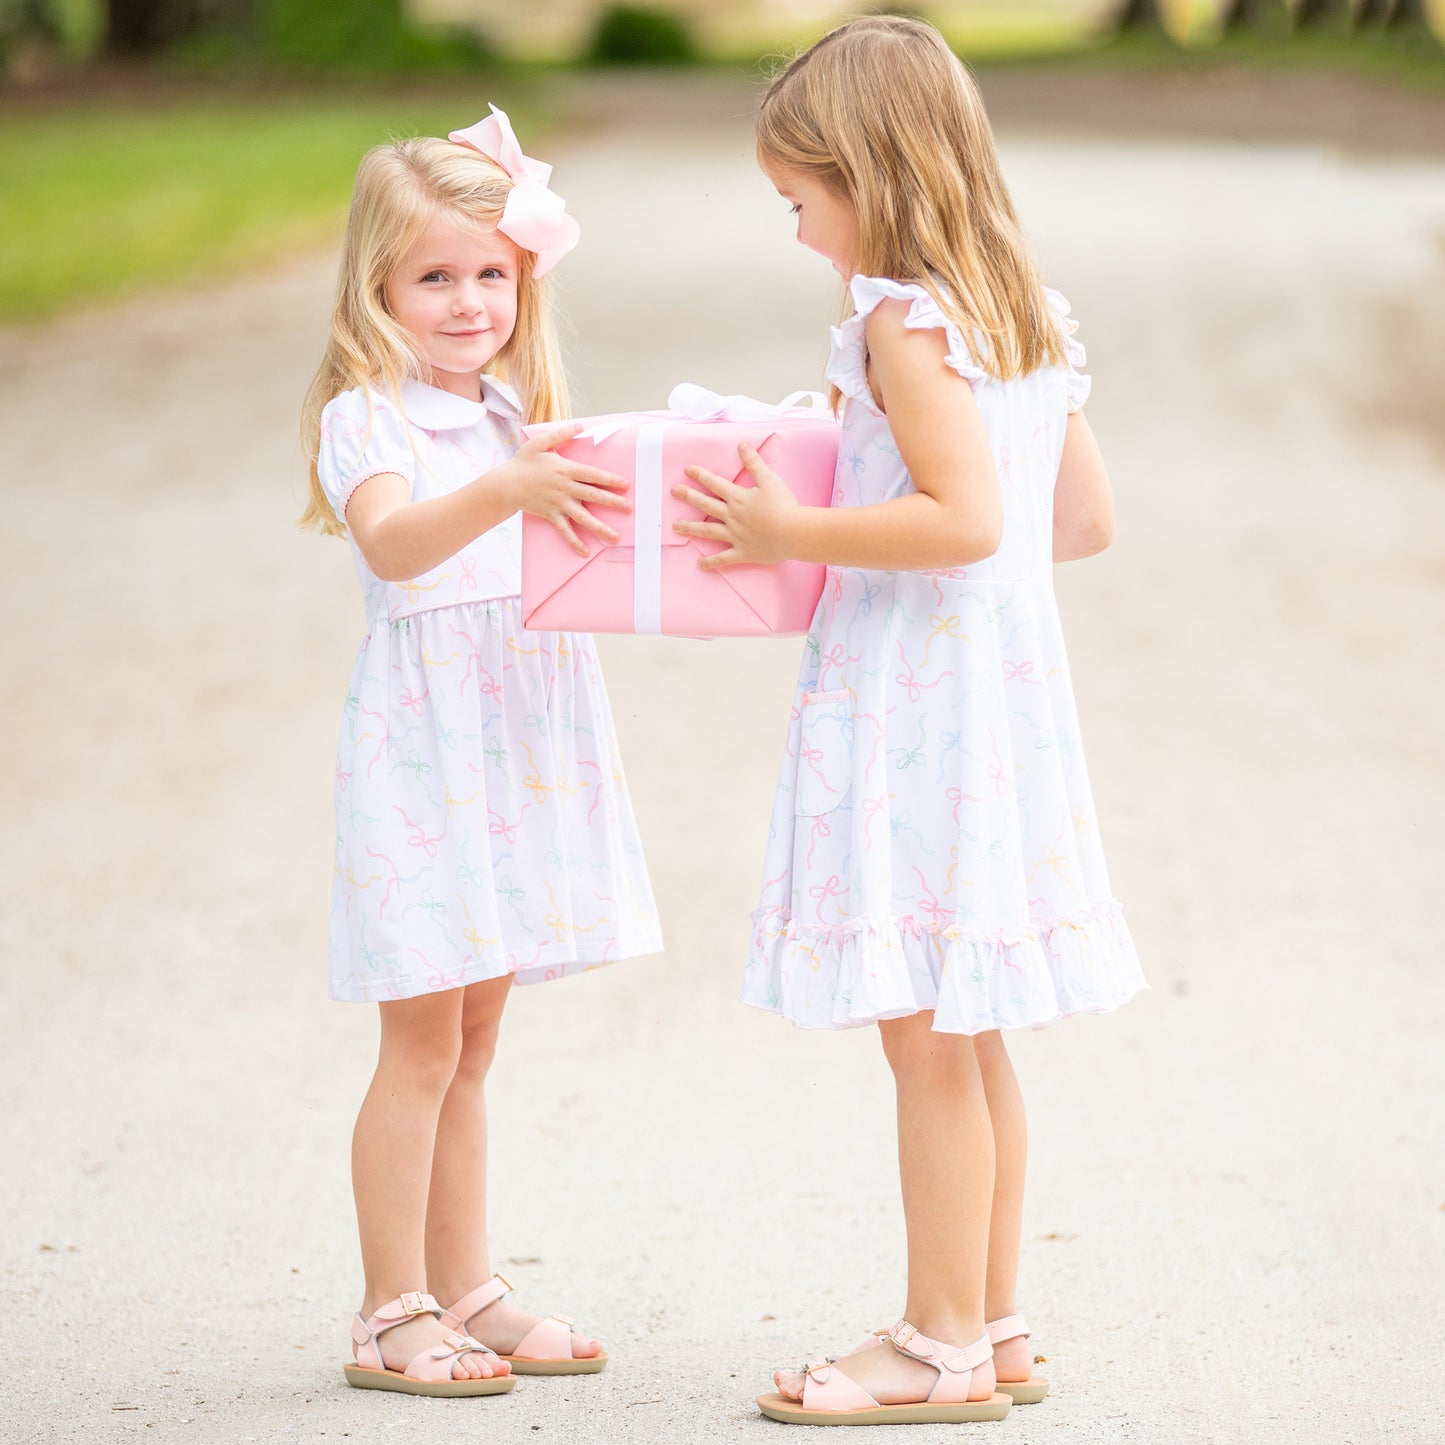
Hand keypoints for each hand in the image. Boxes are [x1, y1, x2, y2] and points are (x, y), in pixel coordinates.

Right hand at [501, 423, 630, 555]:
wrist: (506, 484)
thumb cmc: (524, 462)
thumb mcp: (541, 442)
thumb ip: (561, 434)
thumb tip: (579, 424)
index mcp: (565, 469)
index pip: (593, 475)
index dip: (610, 479)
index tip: (625, 485)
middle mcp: (565, 488)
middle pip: (593, 496)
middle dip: (612, 502)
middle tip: (629, 508)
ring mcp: (558, 504)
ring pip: (583, 517)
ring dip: (600, 527)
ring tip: (615, 537)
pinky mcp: (551, 515)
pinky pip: (565, 531)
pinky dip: (575, 541)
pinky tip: (585, 551)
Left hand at [671, 441, 798, 567]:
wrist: (794, 532)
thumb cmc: (784, 505)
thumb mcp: (770, 479)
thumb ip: (754, 462)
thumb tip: (741, 444)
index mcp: (738, 498)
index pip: (714, 484)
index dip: (700, 475)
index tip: (687, 470)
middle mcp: (732, 516)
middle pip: (705, 504)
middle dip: (688, 496)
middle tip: (674, 491)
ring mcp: (735, 536)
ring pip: (707, 531)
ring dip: (690, 527)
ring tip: (675, 526)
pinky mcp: (742, 552)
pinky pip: (723, 558)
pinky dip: (711, 562)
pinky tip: (699, 564)